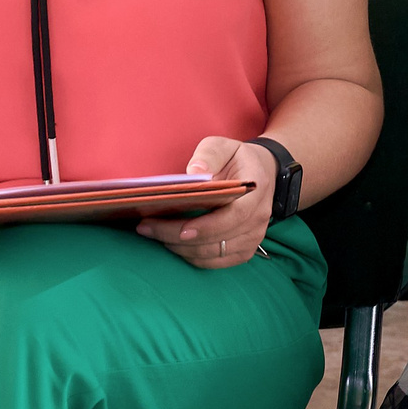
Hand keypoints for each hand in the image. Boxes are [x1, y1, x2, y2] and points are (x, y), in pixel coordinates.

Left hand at [137, 138, 275, 266]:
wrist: (262, 172)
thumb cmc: (237, 159)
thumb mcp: (224, 146)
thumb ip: (209, 155)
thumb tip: (195, 172)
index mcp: (255, 192)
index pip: (234, 216)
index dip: (208, 227)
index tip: (180, 230)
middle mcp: (258, 219)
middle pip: (218, 240)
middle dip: (178, 237)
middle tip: (146, 227)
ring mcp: (253, 238)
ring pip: (213, 254)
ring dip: (181, 249)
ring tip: (153, 233)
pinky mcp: (245, 250)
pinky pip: (215, 262)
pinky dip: (191, 257)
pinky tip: (171, 243)